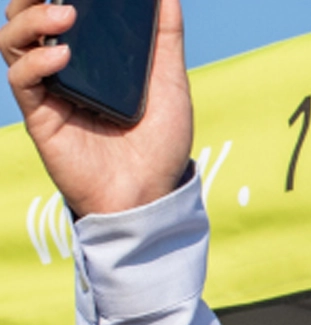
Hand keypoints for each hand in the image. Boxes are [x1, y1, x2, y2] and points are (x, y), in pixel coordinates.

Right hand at [3, 0, 192, 215]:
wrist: (151, 194)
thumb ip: (166, 38)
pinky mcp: (40, 115)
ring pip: (13, 40)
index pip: (59, 8)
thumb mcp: (169, 83)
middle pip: (25, 17)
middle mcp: (62, 67)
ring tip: (65, 15)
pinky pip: (23, 79)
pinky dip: (37, 61)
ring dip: (32, 19)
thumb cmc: (160, 143)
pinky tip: (61, 56)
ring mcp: (48, 89)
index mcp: (89, 56)